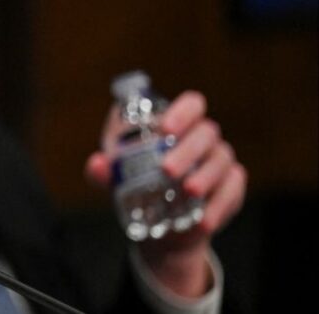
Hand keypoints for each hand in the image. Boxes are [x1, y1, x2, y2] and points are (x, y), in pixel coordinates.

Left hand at [85, 91, 246, 297]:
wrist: (158, 225)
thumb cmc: (135, 184)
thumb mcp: (116, 178)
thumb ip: (104, 170)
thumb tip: (98, 164)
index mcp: (177, 124)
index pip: (192, 104)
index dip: (183, 112)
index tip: (165, 129)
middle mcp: (203, 138)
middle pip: (206, 133)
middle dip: (187, 150)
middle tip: (167, 170)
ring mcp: (220, 161)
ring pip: (222, 160)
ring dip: (206, 175)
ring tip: (188, 190)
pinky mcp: (231, 188)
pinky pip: (233, 190)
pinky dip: (219, 205)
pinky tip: (203, 219)